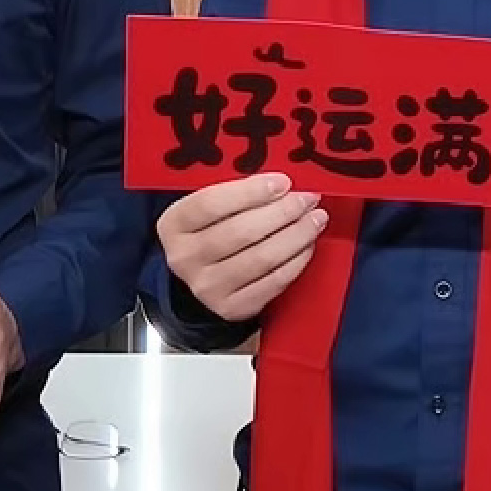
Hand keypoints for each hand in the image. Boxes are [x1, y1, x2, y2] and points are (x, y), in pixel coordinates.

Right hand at [154, 174, 328, 322]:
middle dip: (283, 212)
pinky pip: (273, 282)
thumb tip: (284, 184)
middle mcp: (184, 258)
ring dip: (296, 235)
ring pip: (261, 258)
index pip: (211, 204)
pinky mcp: (231, 308)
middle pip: (241, 232)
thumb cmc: (213, 230)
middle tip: (308, 199)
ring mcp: (207, 287)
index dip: (251, 192)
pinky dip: (296, 261)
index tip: (284, 182)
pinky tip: (307, 244)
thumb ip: (237, 193)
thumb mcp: (210, 207)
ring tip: (316, 219)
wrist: (204, 278)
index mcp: (174, 225)